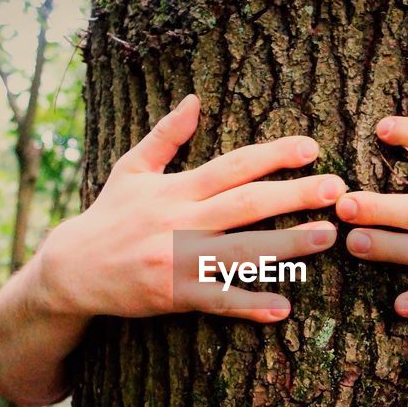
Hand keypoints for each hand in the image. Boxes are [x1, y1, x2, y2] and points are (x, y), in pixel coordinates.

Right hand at [34, 94, 345, 322]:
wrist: (70, 270)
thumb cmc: (109, 215)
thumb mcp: (131, 168)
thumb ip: (166, 135)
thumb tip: (194, 99)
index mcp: (176, 188)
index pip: (233, 166)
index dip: (273, 155)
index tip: (311, 148)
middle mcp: (180, 221)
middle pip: (246, 204)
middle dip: (294, 195)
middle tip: (336, 189)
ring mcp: (178, 259)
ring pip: (241, 251)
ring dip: (287, 245)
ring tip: (327, 238)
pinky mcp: (174, 295)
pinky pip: (218, 300)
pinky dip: (249, 304)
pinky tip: (282, 307)